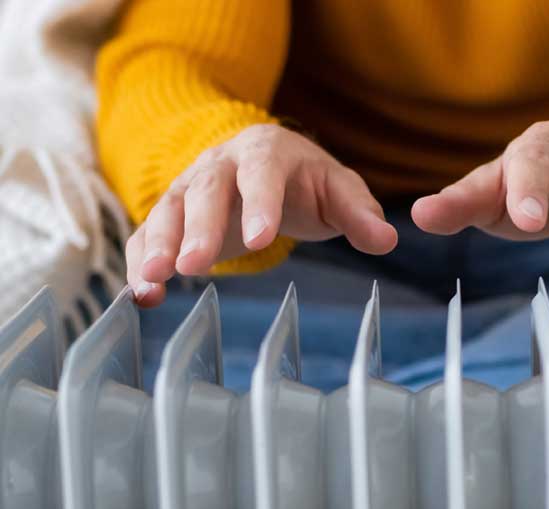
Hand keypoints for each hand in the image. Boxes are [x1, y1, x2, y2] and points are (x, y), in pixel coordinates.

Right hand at [127, 124, 397, 305]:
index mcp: (266, 152)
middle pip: (205, 192)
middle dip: (198, 230)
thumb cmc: (307, 180)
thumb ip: (360, 214)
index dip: (259, 205)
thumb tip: (387, 240)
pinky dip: (140, 262)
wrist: (267, 164)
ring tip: (152, 281)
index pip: (261, 175)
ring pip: (168, 212)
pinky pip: (148, 235)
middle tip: (190, 266)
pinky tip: (141, 295)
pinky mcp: (172, 215)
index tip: (259, 239)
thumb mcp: (340, 190)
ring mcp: (189, 187)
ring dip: (157, 246)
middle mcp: (219, 164)